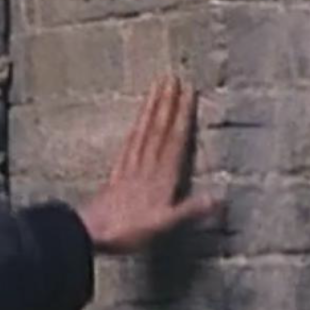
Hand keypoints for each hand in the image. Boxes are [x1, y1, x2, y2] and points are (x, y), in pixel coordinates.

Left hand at [77, 76, 218, 254]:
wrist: (90, 232)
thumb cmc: (127, 230)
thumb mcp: (164, 224)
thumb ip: (190, 210)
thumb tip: (219, 198)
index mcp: (160, 176)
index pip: (174, 138)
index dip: (182, 114)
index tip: (188, 91)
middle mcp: (145, 166)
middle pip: (157, 128)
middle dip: (166, 102)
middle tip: (171, 77)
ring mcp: (129, 167)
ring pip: (142, 131)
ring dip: (150, 108)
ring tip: (155, 88)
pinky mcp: (117, 173)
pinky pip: (129, 143)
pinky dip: (135, 128)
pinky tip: (137, 121)